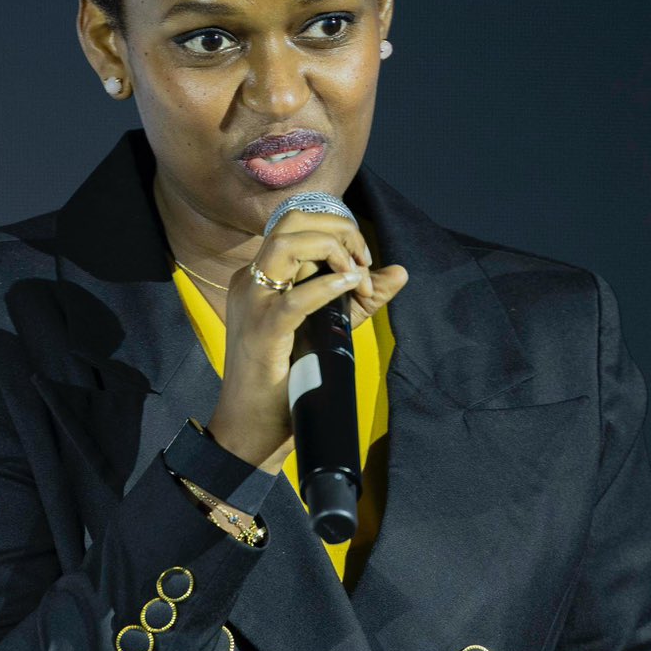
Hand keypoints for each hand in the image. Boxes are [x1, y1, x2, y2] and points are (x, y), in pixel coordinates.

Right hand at [206, 206, 408, 470]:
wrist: (250, 428)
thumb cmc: (284, 382)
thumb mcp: (329, 330)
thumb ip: (362, 300)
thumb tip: (400, 272)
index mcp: (261, 278)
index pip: (297, 226)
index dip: (339, 232)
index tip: (364, 265)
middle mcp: (251, 281)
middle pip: (291, 222)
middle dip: (339, 231)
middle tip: (364, 264)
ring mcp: (253, 303)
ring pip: (287, 244)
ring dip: (333, 250)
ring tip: (357, 279)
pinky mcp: (262, 331)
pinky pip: (296, 297)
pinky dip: (329, 286)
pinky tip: (352, 287)